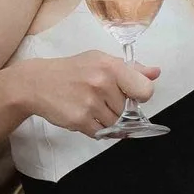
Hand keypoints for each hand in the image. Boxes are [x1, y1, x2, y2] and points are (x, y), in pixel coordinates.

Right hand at [18, 49, 156, 136]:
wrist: (37, 83)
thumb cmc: (73, 71)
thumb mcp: (101, 61)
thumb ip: (131, 69)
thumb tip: (156, 73)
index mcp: (111, 66)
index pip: (145, 90)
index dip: (140, 96)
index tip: (131, 95)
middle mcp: (102, 83)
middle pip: (129, 110)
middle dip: (119, 109)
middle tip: (102, 99)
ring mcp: (91, 103)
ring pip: (116, 124)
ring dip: (108, 120)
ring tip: (92, 107)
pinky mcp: (80, 120)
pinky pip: (102, 133)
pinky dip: (97, 129)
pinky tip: (86, 116)